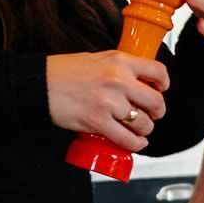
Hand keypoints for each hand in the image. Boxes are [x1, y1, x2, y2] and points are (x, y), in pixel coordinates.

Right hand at [46, 51, 169, 150]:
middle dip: (157, 112)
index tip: (160, 90)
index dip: (163, 84)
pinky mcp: (98, 121)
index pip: (158, 71)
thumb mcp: (97, 58)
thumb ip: (118, 67)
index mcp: (120, 60)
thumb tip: (137, 80)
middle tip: (152, 115)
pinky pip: (127, 139)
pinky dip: (135, 144)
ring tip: (139, 130)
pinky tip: (135, 142)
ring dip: (145, 130)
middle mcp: (118, 80)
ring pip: (143, 123)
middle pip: (156, 101)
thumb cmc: (64, 71)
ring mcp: (109, 102)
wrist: (39, 84)